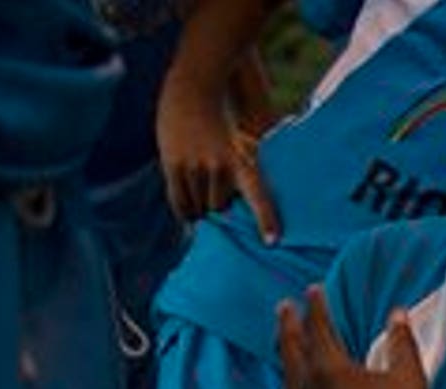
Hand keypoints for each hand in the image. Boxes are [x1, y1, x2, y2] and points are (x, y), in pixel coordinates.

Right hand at [157, 70, 280, 241]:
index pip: (258, 195)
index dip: (265, 219)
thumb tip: (239, 206)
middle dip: (218, 209)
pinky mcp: (174, 165)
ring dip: (199, 208)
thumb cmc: (223, 119)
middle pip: (219, 208)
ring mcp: (195, 166)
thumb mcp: (243, 143)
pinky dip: (184, 210)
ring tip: (200, 194)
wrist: (193, 89)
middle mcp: (220, 166)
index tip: (272, 241)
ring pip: (198, 208)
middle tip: (216, 199)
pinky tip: (188, 211)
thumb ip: (246, 171)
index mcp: (242, 161)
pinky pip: (179, 202)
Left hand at [277, 288, 438, 388]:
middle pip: (292, 349)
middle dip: (288, 325)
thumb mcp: (409, 375)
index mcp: (331, 370)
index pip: (319, 329)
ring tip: (286, 342)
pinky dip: (292, 386)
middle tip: (284, 307)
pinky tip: (296, 386)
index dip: (316, 307)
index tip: (313, 290)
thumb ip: (400, 341)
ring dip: (286, 354)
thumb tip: (397, 314)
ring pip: (288, 377)